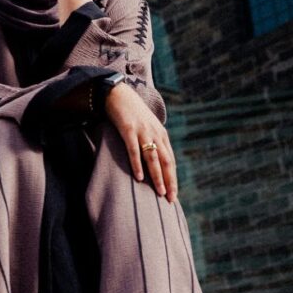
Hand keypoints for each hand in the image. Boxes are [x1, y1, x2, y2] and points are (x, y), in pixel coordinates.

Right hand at [104, 82, 177, 204]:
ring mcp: (142, 131)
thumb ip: (152, 141)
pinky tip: (140, 177)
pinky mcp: (128, 129)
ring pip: (153, 158)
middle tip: (170, 199)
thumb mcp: (146, 126)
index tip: (174, 194)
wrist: (118, 93)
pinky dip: (137, 164)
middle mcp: (155, 133)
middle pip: (166, 161)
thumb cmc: (131, 113)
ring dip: (157, 176)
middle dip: (169, 181)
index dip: (173, 178)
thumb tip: (154, 162)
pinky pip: (134, 150)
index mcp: (161, 134)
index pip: (170, 160)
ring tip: (160, 192)